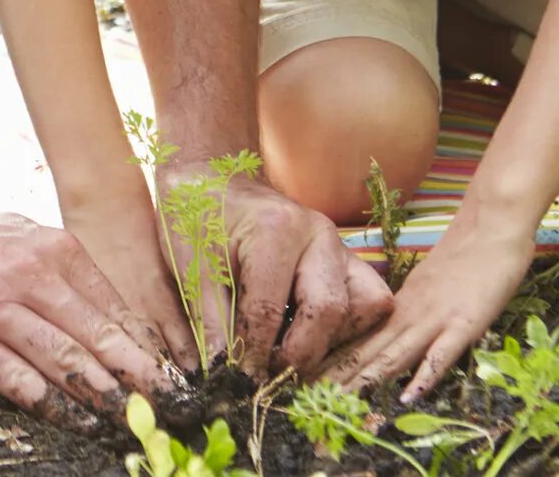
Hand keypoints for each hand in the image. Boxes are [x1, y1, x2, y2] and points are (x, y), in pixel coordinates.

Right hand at [0, 184, 173, 416]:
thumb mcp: (22, 236)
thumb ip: (64, 274)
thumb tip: (112, 320)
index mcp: (54, 249)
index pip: (115, 308)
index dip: (148, 348)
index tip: (175, 378)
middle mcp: (32, 276)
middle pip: (100, 337)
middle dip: (143, 378)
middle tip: (175, 407)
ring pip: (66, 360)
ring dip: (105, 396)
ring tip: (136, 422)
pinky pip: (19, 380)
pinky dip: (53, 406)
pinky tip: (77, 422)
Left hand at [157, 165, 393, 374]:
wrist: (213, 178)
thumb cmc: (196, 215)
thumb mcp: (187, 262)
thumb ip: (206, 318)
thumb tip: (219, 373)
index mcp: (276, 230)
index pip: (269, 310)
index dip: (251, 354)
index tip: (235, 380)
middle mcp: (320, 236)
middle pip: (329, 311)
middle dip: (299, 354)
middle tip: (267, 374)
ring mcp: (340, 247)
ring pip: (365, 308)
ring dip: (332, 341)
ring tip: (290, 353)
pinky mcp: (347, 260)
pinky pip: (371, 302)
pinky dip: (349, 328)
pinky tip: (309, 336)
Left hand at [327, 205, 534, 400]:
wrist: (491, 224)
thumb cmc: (463, 256)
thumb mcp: (424, 285)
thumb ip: (405, 312)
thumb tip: (382, 338)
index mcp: (399, 306)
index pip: (358, 338)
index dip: (331, 362)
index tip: (305, 381)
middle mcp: (410, 313)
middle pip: (367, 350)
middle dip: (338, 378)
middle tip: (307, 400)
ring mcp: (436, 319)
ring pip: (395, 353)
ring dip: (367, 380)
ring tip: (340, 403)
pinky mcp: (465, 323)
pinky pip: (443, 353)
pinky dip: (425, 375)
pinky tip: (409, 397)